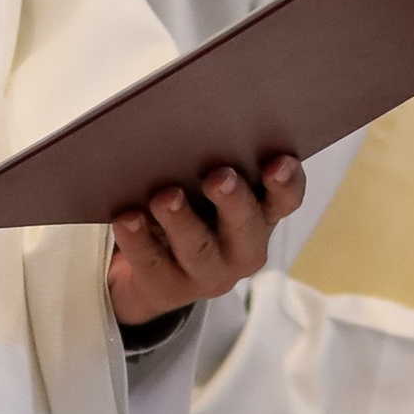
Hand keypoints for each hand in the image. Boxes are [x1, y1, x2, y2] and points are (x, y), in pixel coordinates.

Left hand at [109, 154, 305, 328]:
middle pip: (246, 226)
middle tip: (219, 177)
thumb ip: (214, 162)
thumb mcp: (208, 188)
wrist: (154, 268)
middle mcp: (242, 248)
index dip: (286, 183)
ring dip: (182, 221)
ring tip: (165, 197)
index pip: (285, 199)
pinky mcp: (168, 287)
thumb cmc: (191, 209)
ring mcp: (207, 273)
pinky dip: (138, 239)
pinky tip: (127, 217)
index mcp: (261, 215)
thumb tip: (191, 126)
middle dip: (233, 201)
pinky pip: (152, 263)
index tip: (277, 163)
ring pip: (197, 249)